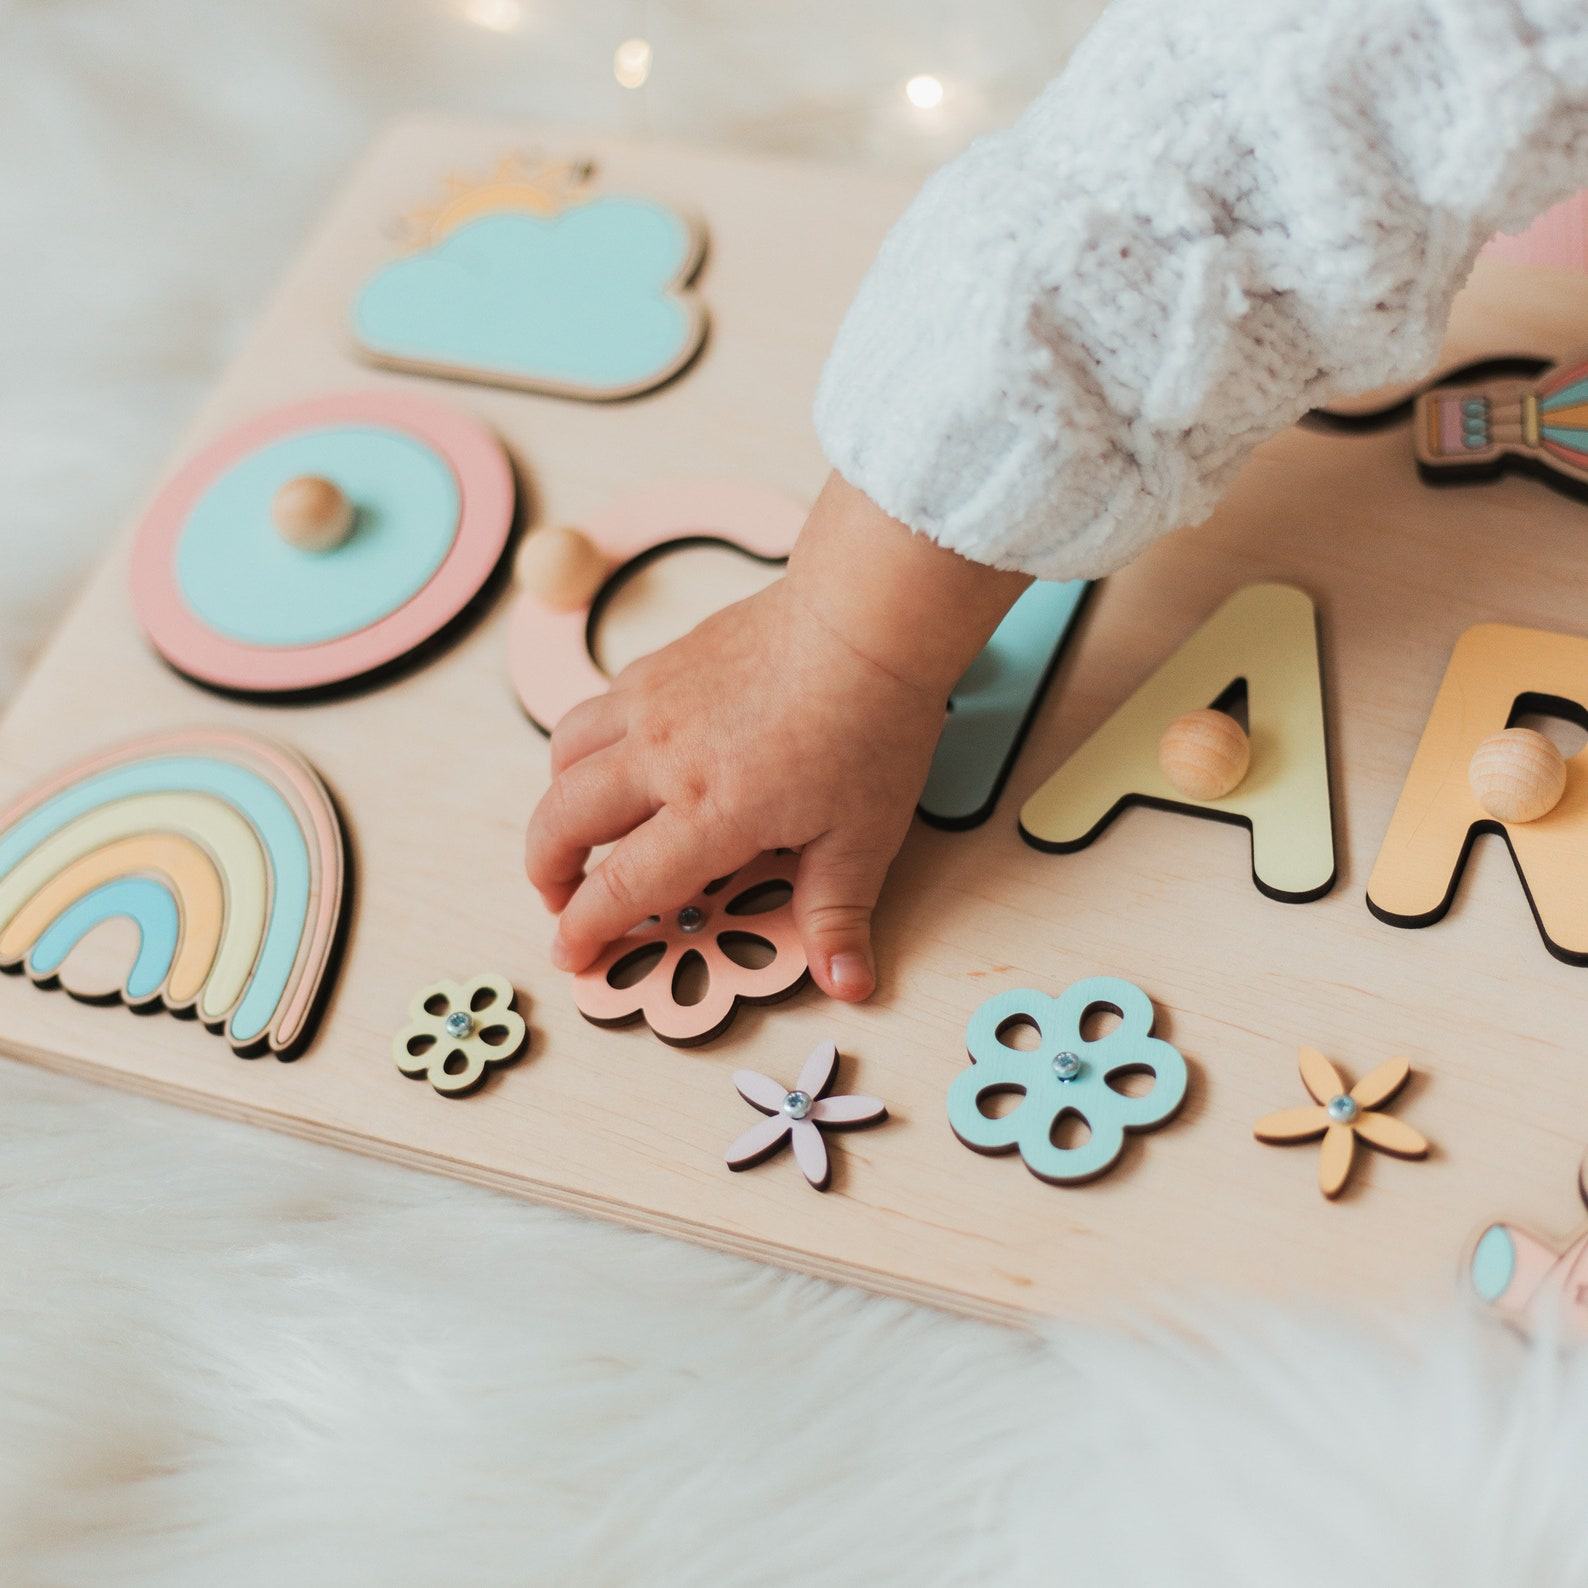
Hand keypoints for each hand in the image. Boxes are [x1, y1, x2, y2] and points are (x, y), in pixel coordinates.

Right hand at [524, 473, 1027, 999]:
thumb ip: (839, 913)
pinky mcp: (659, 666)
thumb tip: (848, 986)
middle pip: (560, 820)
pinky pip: (594, 711)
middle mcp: (661, 759)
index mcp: (709, 813)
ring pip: (564, 757)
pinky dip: (585, 748)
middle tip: (561, 900)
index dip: (584, 930)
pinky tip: (619, 762)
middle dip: (545, 872)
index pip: (619, 886)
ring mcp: (652, 704)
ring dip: (556, 805)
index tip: (572, 955)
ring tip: (576, 832)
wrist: (866, 618)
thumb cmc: (870, 724)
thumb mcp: (865, 836)